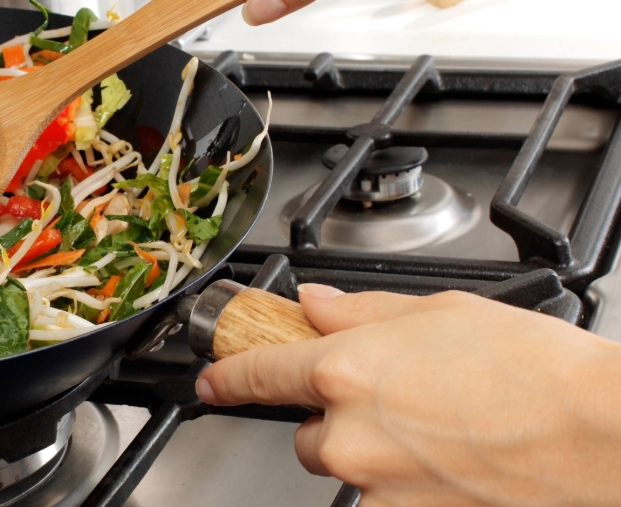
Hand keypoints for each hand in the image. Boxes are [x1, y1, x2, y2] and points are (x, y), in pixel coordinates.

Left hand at [195, 285, 620, 505]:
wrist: (599, 434)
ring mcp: (377, 486)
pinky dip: (402, 483)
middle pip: (308, 433)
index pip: (258, 373)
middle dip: (335, 418)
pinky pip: (382, 499)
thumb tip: (314, 307)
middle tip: (394, 400)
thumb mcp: (437, 311)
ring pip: (344, 469)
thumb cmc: (533, 369)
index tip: (213, 381)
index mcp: (345, 369)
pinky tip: (448, 461)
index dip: (227, 376)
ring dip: (369, 452)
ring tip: (435, 429)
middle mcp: (349, 434)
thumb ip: (359, 311)